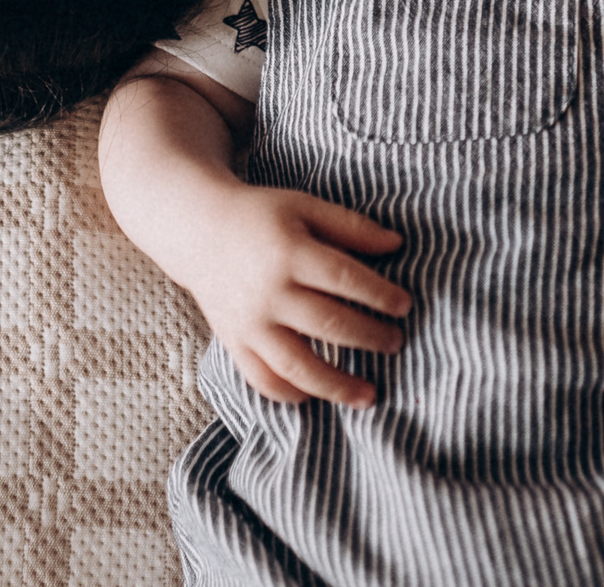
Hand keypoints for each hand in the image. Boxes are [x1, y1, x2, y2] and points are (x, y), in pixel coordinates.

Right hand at [183, 187, 410, 406]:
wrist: (198, 231)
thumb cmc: (260, 216)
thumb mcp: (305, 206)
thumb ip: (351, 226)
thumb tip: (397, 243)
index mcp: (289, 253)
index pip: (344, 279)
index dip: (380, 295)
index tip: (405, 306)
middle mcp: (268, 293)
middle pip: (328, 323)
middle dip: (369, 337)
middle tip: (396, 342)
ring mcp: (249, 324)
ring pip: (297, 365)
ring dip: (337, 384)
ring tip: (370, 395)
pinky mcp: (234, 343)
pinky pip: (262, 379)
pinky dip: (290, 395)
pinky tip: (317, 397)